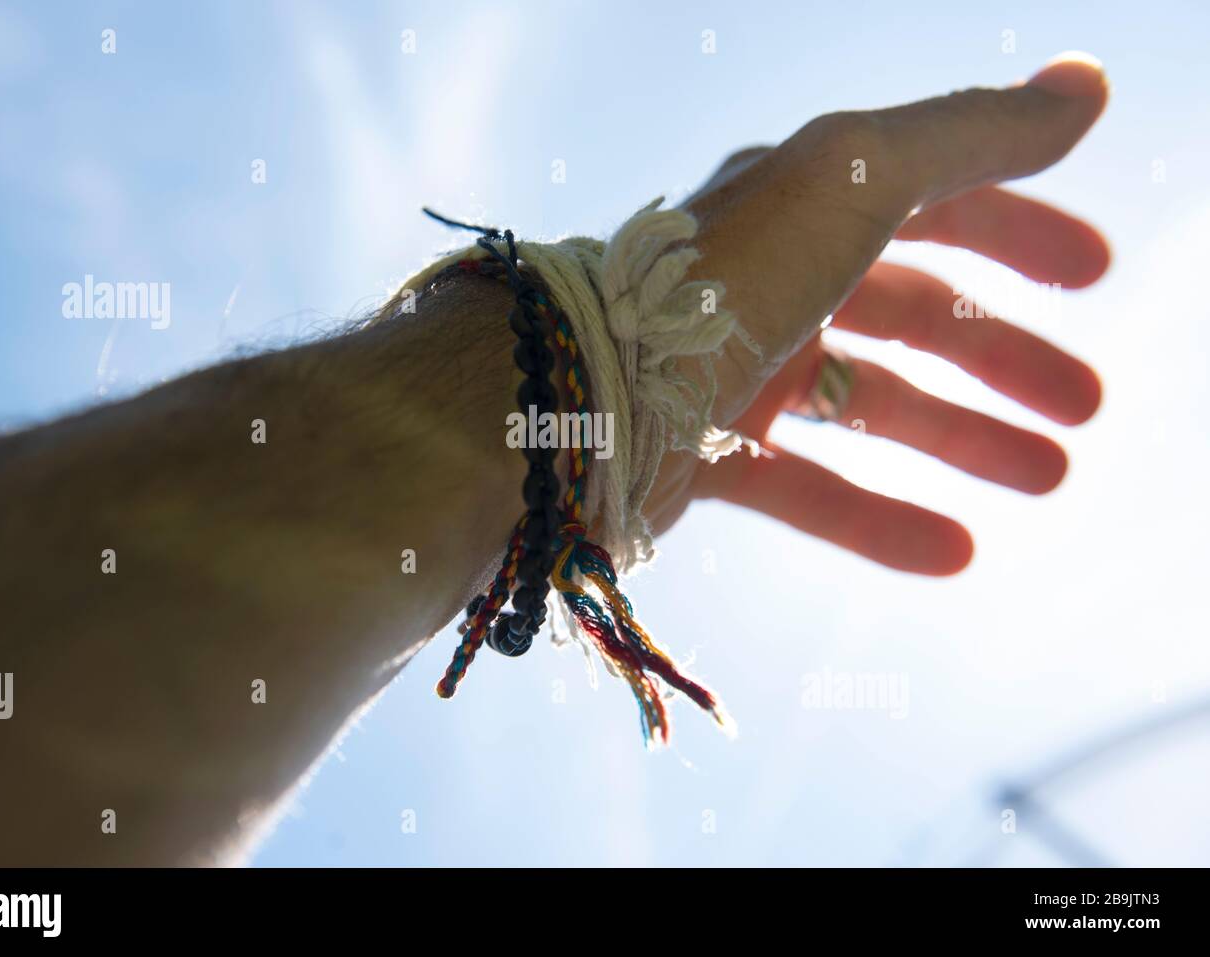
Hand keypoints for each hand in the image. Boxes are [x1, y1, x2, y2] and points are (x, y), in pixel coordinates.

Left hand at [644, 55, 1109, 573]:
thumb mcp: (859, 176)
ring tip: (1047, 477)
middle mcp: (767, 281)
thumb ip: (970, 136)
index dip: (1015, 231)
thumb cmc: (724, 277)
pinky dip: (881, 520)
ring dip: (960, 439)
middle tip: (1087, 405)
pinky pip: (808, 492)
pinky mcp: (704, 456)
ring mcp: (734, 372)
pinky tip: (956, 552)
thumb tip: (1086, 87)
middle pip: (906, 315)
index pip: (927, 206)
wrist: (582, 394)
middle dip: (1001, 355)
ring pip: (867, 406)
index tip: (1095, 273)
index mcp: (800, 205)